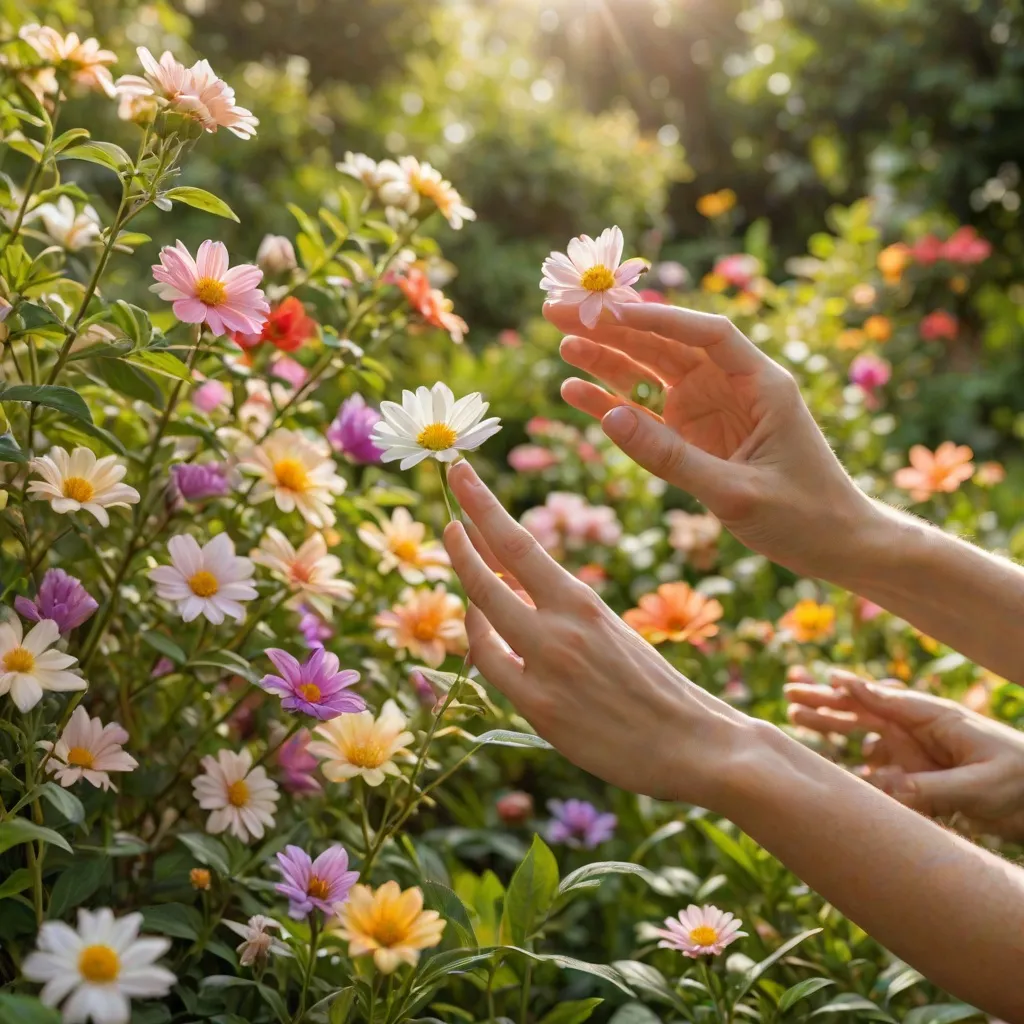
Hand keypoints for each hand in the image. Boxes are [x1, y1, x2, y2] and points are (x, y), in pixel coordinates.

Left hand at [441, 460, 753, 807]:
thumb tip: (512, 584)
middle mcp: (558, 629)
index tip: (459, 474)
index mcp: (582, 602)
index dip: (480, 505)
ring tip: (456, 554)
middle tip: (447, 500)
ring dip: (463, 583)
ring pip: (480, 616)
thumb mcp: (612, 630)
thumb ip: (561, 610)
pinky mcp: (539, 711)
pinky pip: (490, 666)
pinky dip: (478, 641)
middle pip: (486, 574)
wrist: (696, 743)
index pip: (518, 541)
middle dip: (458, 535)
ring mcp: (544, 671)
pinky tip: (474, 624)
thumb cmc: (659, 687)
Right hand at [546, 301, 875, 578]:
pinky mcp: (694, 439)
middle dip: (614, 329)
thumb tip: (610, 418)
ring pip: (651, 376)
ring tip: (562, 345)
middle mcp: (732, 388)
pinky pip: (647, 416)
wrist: (837, 548)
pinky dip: (613, 404)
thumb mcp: (738, 492)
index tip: (609, 312)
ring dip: (607, 360)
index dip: (657, 319)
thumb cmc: (806, 516)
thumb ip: (672, 457)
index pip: (706, 335)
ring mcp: (710, 412)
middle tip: (559, 312)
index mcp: (761, 384)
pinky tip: (576, 392)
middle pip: (666, 345)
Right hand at [785, 668, 1023, 839]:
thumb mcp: (982, 787)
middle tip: (791, 693)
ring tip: (795, 716)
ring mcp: (917, 752)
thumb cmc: (1023, 784)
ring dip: (831, 724)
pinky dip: (851, 762)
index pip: (888, 700)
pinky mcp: (918, 776)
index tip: (829, 680)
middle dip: (828, 701)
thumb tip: (882, 789)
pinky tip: (829, 765)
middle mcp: (921, 730)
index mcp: (937, 719)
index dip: (856, 690)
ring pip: (864, 733)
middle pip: (865, 710)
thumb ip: (933, 788)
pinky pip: (877, 767)